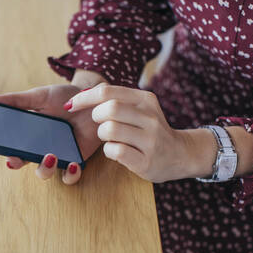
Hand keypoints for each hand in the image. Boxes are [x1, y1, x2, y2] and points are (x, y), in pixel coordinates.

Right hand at [0, 84, 100, 183]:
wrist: (94, 99)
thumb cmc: (66, 98)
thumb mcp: (39, 96)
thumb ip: (15, 100)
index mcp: (29, 134)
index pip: (12, 147)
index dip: (6, 152)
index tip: (0, 150)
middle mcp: (41, 147)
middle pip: (24, 162)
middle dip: (18, 163)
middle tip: (16, 158)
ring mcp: (58, 155)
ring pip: (45, 172)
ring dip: (44, 169)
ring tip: (50, 156)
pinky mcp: (76, 160)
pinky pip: (70, 176)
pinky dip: (71, 174)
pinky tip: (73, 164)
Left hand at [66, 83, 197, 182]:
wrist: (181, 154)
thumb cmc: (150, 130)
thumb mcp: (140, 108)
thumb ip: (116, 99)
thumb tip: (85, 93)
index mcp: (145, 99)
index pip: (108, 91)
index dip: (84, 98)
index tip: (71, 105)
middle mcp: (150, 117)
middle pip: (109, 108)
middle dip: (96, 117)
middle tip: (100, 124)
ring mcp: (150, 140)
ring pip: (110, 130)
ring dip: (102, 135)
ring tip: (110, 138)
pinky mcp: (146, 161)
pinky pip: (115, 151)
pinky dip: (109, 151)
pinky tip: (116, 151)